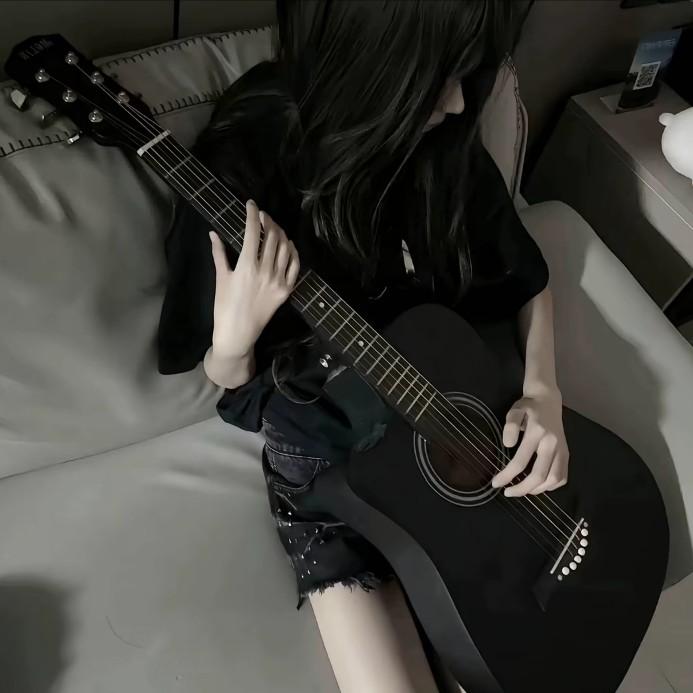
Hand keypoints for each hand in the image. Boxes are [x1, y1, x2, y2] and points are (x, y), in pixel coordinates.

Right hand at [209, 200, 299, 358]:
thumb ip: (219, 253)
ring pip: (286, 248)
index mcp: (246, 266)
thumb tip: (213, 233)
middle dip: (268, 221)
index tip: (251, 204)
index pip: (253, 231)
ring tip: (273, 227)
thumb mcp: (220, 278)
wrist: (238, 333)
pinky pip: (295, 265)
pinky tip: (288, 244)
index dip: (253, 214)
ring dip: (281, 233)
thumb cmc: (224, 306)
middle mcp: (265, 271)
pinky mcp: (286, 290)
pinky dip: (293, 251)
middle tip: (262, 215)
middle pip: (272, 236)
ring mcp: (278, 281)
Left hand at [491, 388, 568, 496]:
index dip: (507, 476)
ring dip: (536, 490)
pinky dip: (550, 486)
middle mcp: (552, 444)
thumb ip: (510, 426)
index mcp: (537, 433)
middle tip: (508, 492)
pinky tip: (538, 485)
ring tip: (521, 490)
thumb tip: (508, 445)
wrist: (548, 399)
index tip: (496, 483)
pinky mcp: (567, 453)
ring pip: (554, 479)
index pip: (520, 461)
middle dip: (522, 489)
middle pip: (539, 475)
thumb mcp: (514, 410)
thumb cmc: (528, 406)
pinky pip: (562, 476)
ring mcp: (562, 450)